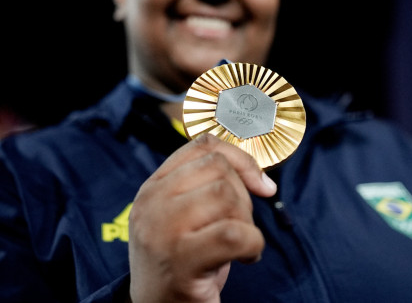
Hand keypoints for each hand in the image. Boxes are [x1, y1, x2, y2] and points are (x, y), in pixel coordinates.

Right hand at [127, 133, 276, 302]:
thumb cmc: (182, 265)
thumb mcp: (185, 218)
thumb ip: (206, 187)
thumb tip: (258, 174)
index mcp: (152, 188)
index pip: (202, 145)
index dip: (241, 159)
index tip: (261, 184)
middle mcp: (151, 204)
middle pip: (218, 168)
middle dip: (243, 196)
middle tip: (239, 227)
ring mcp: (162, 231)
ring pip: (226, 196)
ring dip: (247, 221)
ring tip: (239, 245)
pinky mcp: (180, 261)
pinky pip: (234, 234)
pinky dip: (253, 244)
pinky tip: (246, 258)